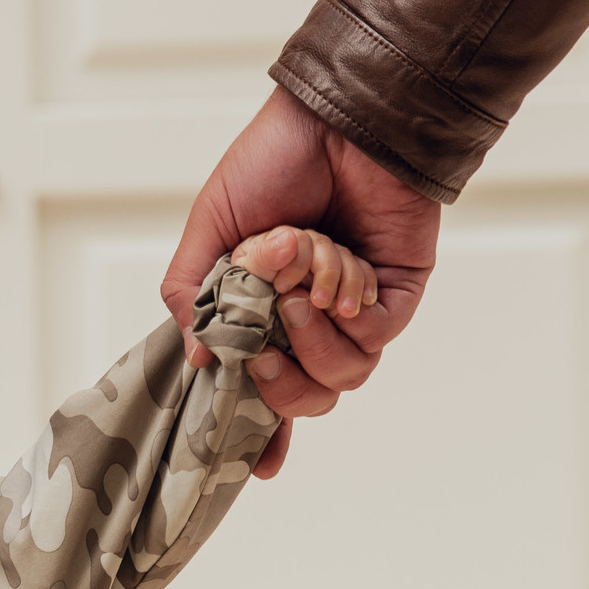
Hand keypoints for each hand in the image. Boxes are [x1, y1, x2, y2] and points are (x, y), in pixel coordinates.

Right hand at [162, 87, 440, 477]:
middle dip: (280, 385)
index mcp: (260, 307)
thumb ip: (193, 294)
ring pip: (340, 377)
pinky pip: (371, 343)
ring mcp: (352, 312)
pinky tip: (336, 276)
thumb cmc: (273, 161)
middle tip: (264, 353)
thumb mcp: (211, 226)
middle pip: (303, 398)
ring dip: (313, 340)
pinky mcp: (394, 298)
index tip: (255, 468)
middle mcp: (307, 318)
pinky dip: (346, 316)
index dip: (256, 430)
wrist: (340, 121)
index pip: (259, 383)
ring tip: (302, 289)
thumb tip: (199, 360)